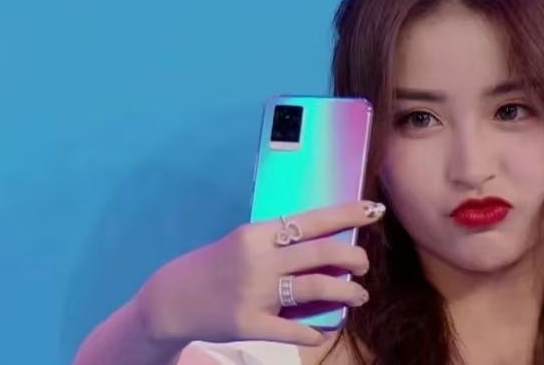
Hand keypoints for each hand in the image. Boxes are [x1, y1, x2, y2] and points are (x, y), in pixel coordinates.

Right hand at [132, 200, 384, 346]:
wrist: (170, 300)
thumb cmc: (213, 267)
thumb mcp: (243, 243)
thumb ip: (278, 243)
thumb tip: (324, 242)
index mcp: (258, 234)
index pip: (312, 220)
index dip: (347, 215)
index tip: (373, 211)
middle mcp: (259, 260)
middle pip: (321, 253)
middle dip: (353, 258)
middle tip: (364, 265)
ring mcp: (255, 293)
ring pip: (316, 288)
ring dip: (346, 293)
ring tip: (359, 296)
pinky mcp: (248, 324)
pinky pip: (293, 330)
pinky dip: (315, 332)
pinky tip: (324, 331)